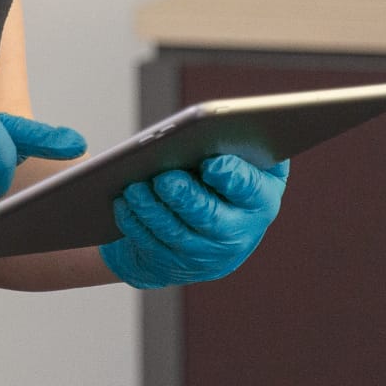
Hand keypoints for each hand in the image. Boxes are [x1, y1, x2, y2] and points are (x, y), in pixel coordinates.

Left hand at [99, 154, 290, 289]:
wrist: (211, 230)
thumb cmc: (225, 181)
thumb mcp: (245, 161)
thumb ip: (240, 140)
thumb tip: (220, 122)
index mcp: (260, 199)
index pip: (250, 189)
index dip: (232, 177)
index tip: (212, 164)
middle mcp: (239, 231)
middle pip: (210, 216)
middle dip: (185, 197)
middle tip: (164, 179)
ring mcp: (207, 253)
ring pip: (176, 233)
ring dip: (153, 210)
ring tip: (134, 188)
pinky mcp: (177, 264)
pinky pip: (153, 246)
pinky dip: (136, 224)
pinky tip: (124, 204)